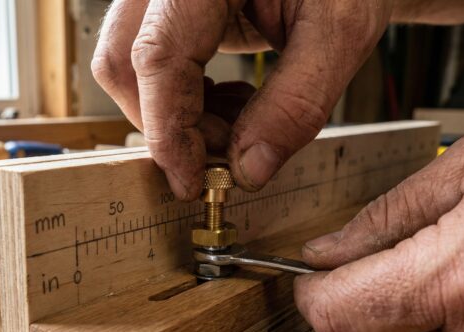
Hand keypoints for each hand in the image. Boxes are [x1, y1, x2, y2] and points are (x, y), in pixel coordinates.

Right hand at [92, 0, 391, 199]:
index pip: (158, 56)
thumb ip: (296, 102)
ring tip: (241, 122)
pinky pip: (151, 60)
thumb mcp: (340, 31)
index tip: (192, 184)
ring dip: (176, 114)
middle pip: (123, 63)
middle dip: (169, 125)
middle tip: (228, 153)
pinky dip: (184, 98)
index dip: (169, 130)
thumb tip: (248, 171)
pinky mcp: (172, 10)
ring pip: (128, 65)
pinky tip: (234, 101)